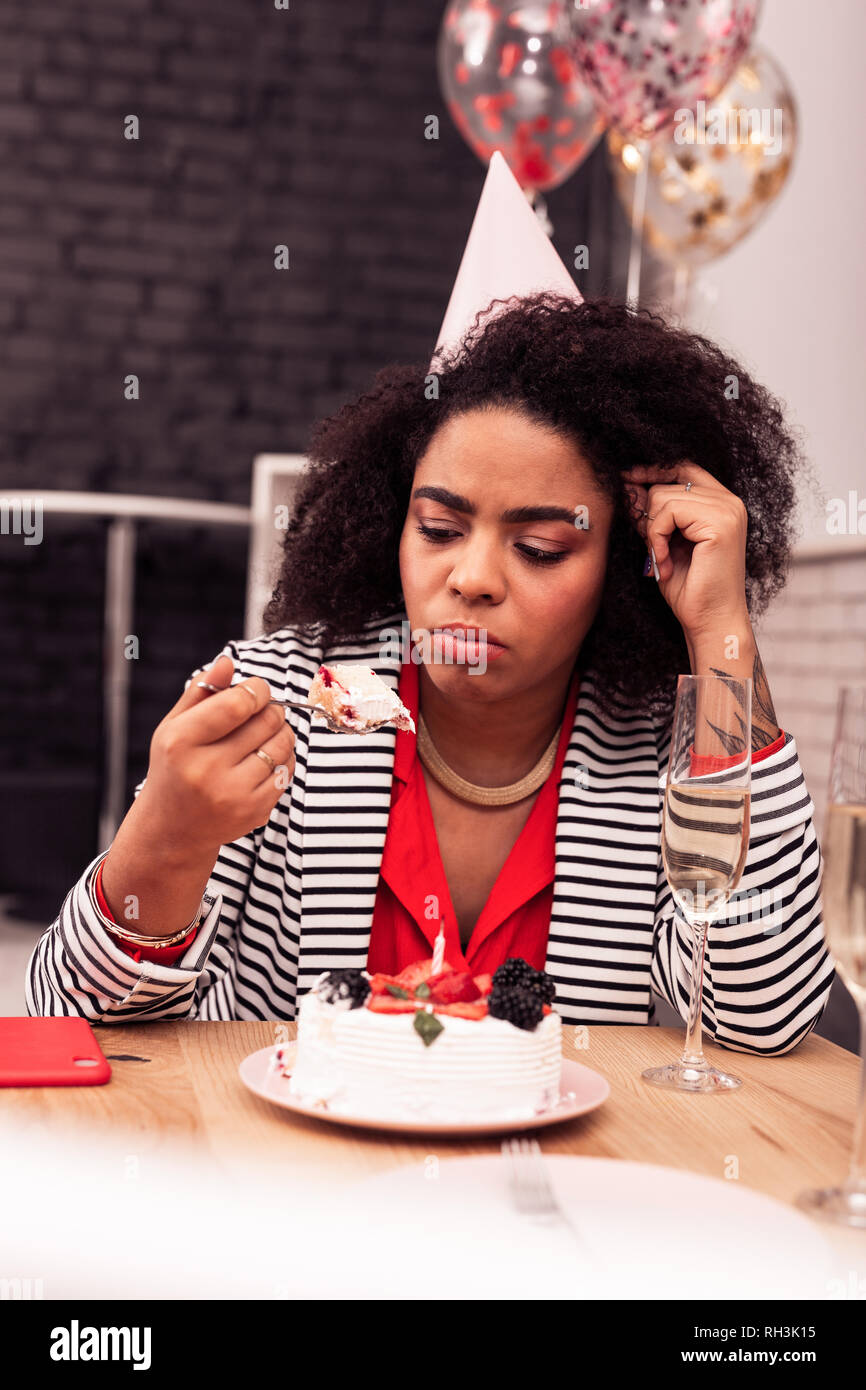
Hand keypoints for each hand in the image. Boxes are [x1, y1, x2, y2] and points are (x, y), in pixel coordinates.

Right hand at [137, 653, 295, 856]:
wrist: (173, 828)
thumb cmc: (174, 768)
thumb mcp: (173, 727)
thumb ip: (201, 692)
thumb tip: (228, 662)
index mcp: (181, 741)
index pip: (238, 703)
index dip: (257, 690)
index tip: (256, 690)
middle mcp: (205, 769)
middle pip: (266, 721)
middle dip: (270, 709)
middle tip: (261, 712)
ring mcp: (232, 793)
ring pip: (283, 745)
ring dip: (281, 732)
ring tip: (265, 734)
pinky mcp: (254, 811)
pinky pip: (287, 771)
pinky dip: (284, 758)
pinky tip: (265, 759)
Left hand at [622, 460, 749, 641]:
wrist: (710, 620)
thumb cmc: (689, 587)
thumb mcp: (663, 542)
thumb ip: (652, 514)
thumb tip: (628, 483)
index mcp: (721, 503)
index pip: (683, 467)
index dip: (653, 469)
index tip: (627, 479)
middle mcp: (729, 501)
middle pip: (668, 481)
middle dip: (648, 514)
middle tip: (653, 547)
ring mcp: (727, 510)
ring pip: (663, 496)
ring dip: (652, 531)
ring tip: (662, 558)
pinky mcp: (720, 523)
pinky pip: (668, 512)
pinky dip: (657, 537)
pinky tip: (665, 560)